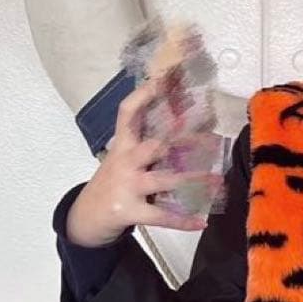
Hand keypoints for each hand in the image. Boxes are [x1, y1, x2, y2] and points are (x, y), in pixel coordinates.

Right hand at [65, 81, 224, 247]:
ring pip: (163, 179)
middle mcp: (124, 161)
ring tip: (216, 180)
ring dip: (193, 179)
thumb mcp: (125, 159)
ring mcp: (126, 186)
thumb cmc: (114, 182)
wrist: (86, 217)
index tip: (163, 80)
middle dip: (183, 140)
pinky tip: (200, 222)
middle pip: (154, 144)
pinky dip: (182, 220)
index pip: (127, 113)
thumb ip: (149, 145)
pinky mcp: (129, 210)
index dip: (143, 95)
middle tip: (211, 137)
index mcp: (123, 145)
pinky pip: (160, 216)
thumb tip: (188, 127)